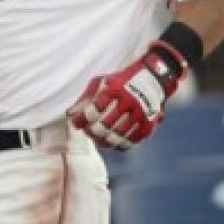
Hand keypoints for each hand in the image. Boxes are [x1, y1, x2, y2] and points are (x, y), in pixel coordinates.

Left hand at [67, 40, 186, 149]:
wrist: (154, 78)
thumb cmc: (121, 80)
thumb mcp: (102, 81)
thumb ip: (86, 97)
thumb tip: (69, 114)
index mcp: (115, 89)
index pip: (95, 108)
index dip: (83, 119)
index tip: (76, 124)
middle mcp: (129, 101)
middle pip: (107, 124)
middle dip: (94, 132)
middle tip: (88, 134)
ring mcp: (141, 113)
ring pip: (120, 135)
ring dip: (107, 141)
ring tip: (99, 141)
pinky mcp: (150, 123)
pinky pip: (134, 140)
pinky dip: (123, 145)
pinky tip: (115, 144)